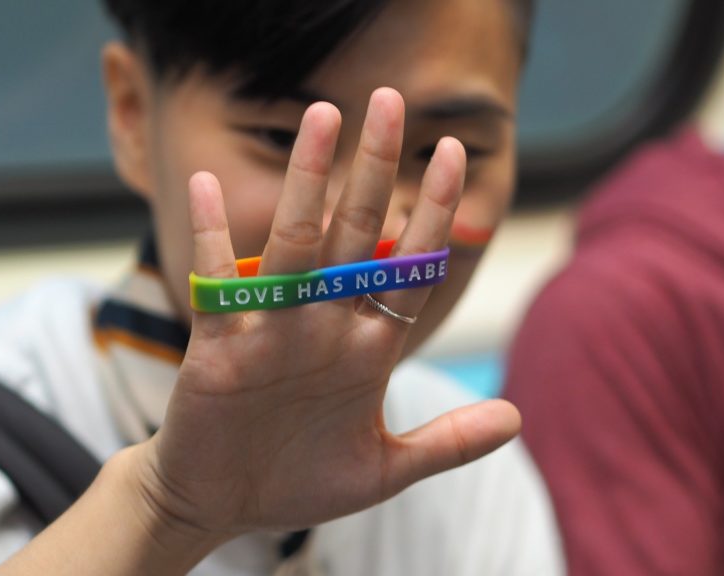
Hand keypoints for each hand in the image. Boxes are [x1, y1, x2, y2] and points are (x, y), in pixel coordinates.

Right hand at [142, 87, 520, 540]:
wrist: (224, 502)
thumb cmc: (299, 482)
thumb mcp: (383, 470)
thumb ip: (447, 443)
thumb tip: (516, 418)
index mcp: (366, 346)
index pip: (406, 266)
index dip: (430, 213)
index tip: (452, 155)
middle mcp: (323, 324)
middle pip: (355, 234)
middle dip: (376, 170)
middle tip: (392, 102)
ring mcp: (273, 329)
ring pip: (296, 243)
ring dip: (308, 181)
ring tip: (324, 117)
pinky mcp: (220, 344)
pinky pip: (216, 284)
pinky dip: (210, 237)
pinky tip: (207, 185)